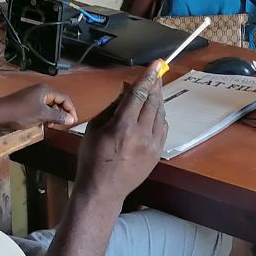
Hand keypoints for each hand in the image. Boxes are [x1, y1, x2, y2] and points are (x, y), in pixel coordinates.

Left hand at [0, 84, 77, 130]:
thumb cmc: (21, 113)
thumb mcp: (42, 115)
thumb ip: (58, 116)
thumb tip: (71, 119)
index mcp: (46, 90)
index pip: (65, 98)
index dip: (71, 110)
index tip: (73, 122)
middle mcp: (41, 91)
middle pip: (58, 101)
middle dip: (62, 113)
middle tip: (63, 125)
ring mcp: (33, 96)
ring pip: (49, 105)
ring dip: (53, 115)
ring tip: (52, 125)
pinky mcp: (27, 103)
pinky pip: (41, 108)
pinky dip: (45, 116)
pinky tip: (42, 123)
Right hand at [74, 61, 167, 202]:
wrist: (103, 190)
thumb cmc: (92, 159)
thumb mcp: (95, 129)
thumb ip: (113, 107)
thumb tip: (126, 91)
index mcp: (123, 127)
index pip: (139, 94)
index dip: (148, 77)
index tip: (157, 65)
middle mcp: (141, 134)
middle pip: (153, 102)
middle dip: (155, 85)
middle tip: (157, 73)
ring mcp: (152, 145)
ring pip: (161, 114)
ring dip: (158, 100)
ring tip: (154, 91)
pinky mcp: (157, 153)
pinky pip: (163, 128)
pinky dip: (160, 116)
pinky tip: (154, 112)